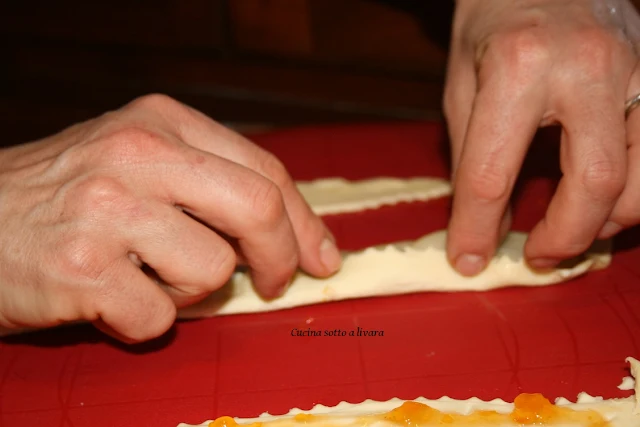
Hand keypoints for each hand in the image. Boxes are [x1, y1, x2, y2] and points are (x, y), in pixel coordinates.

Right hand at [0, 94, 340, 341]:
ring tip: (140, 276)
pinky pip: (158, 316)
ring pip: (211, 271)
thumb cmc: (64, 197)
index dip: (303, 222)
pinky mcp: (81, 268)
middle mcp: (137, 153)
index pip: (265, 171)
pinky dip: (141, 321)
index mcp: (161, 121)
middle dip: (279, 257)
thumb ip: (210, 185)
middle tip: (271, 284)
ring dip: (185, 291)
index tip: (320, 257)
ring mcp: (107, 209)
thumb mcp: (138, 162)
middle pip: (258, 209)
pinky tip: (107, 298)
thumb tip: (293, 236)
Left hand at [443, 0, 639, 274]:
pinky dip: (637, 190)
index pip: (494, 173)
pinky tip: (608, 198)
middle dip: (564, 237)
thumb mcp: (462, 87)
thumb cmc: (491, 23)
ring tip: (574, 229)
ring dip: (612, 219)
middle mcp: (589, 68)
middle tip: (535, 256)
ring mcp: (636, 69)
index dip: (476, 228)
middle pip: (595, 181)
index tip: (466, 258)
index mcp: (519, 68)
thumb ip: (474, 158)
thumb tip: (486, 224)